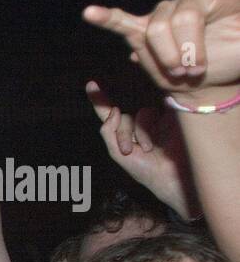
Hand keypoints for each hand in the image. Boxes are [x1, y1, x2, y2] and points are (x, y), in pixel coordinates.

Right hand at [84, 0, 239, 99]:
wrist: (205, 79)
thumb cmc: (230, 58)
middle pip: (185, 18)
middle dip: (190, 51)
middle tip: (196, 71)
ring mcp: (167, 11)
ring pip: (157, 31)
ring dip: (168, 57)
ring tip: (181, 71)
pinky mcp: (143, 29)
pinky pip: (122, 22)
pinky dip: (106, 18)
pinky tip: (90, 13)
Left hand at [85, 82, 193, 219]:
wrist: (171, 177)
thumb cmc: (144, 170)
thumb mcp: (117, 153)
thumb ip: (108, 132)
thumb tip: (114, 110)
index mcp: (125, 133)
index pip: (110, 113)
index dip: (100, 99)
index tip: (90, 84)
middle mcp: (140, 124)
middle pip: (122, 116)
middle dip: (122, 133)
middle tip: (127, 150)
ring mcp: (156, 119)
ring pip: (138, 114)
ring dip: (137, 133)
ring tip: (146, 149)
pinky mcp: (169, 117)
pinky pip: (151, 113)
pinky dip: (146, 129)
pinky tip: (153, 144)